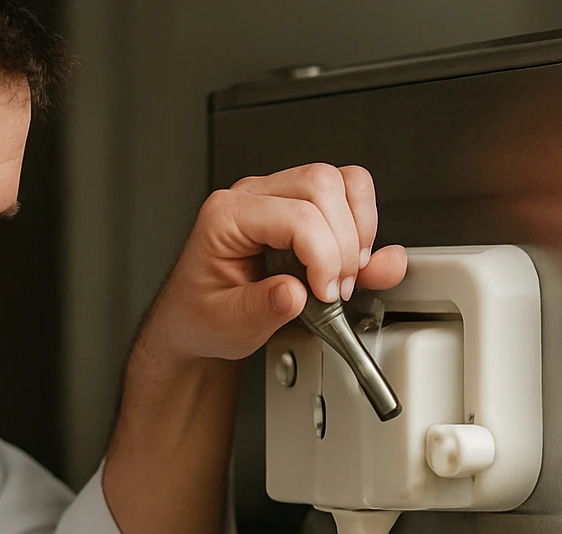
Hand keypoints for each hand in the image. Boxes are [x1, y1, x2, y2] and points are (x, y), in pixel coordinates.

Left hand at [140, 163, 409, 364]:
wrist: (197, 317)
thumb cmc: (204, 314)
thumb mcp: (224, 323)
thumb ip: (260, 309)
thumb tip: (296, 293)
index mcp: (226, 217)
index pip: (296, 216)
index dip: (324, 256)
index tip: (327, 294)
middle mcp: (253, 197)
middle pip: (322, 184)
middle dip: (344, 242)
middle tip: (337, 289)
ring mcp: (279, 196)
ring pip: (342, 181)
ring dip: (359, 229)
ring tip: (348, 274)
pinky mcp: (303, 207)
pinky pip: (348, 193)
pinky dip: (363, 225)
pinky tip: (354, 260)